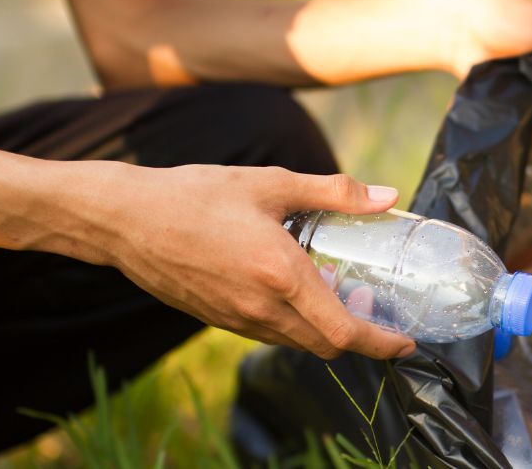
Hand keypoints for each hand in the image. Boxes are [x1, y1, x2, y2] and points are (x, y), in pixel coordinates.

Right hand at [100, 164, 415, 358]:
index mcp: (281, 275)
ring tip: (341, 297)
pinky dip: (296, 324)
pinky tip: (296, 292)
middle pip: (327, 346)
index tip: (406, 342)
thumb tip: (386, 196)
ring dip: (327, 331)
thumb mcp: (272, 184)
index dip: (382, 344)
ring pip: (298, 342)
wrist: (124, 220)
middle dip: (361, 340)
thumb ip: (334, 193)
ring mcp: (237, 319)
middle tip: (377, 311)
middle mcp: (261, 308)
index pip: (344, 332)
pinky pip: (270, 333)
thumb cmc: (197, 194)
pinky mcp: (218, 319)